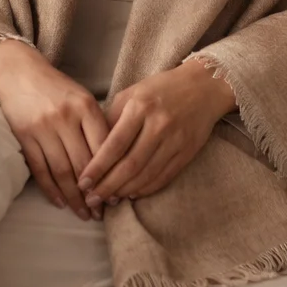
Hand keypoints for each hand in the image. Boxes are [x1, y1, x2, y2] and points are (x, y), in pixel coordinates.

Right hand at [0, 38, 111, 221]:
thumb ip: (97, 125)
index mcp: (85, 106)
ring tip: (84, 214)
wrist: (18, 72)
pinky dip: (51, 190)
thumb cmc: (56, 88)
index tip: (118, 194)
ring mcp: (43, 128)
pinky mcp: (25, 136)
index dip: (112, 174)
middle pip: (84, 164)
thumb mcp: (82, 98)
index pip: (104, 147)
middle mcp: (65, 117)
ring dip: (74, 198)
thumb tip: (115, 162)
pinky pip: (40, 170)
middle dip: (95, 193)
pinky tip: (60, 203)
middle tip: (103, 213)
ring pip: (62, 171)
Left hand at [76, 57, 236, 210]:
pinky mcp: (188, 152)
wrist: (203, 87)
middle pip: (130, 165)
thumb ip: (112, 119)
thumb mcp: (131, 94)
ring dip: (125, 191)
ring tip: (108, 199)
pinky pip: (164, 177)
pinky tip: (132, 193)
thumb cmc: (160, 90)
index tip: (83, 183)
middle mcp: (159, 125)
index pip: (114, 144)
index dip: (97, 167)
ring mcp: (175, 140)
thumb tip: (92, 150)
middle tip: (92, 199)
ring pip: (146, 175)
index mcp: (140, 107)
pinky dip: (146, 189)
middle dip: (108, 186)